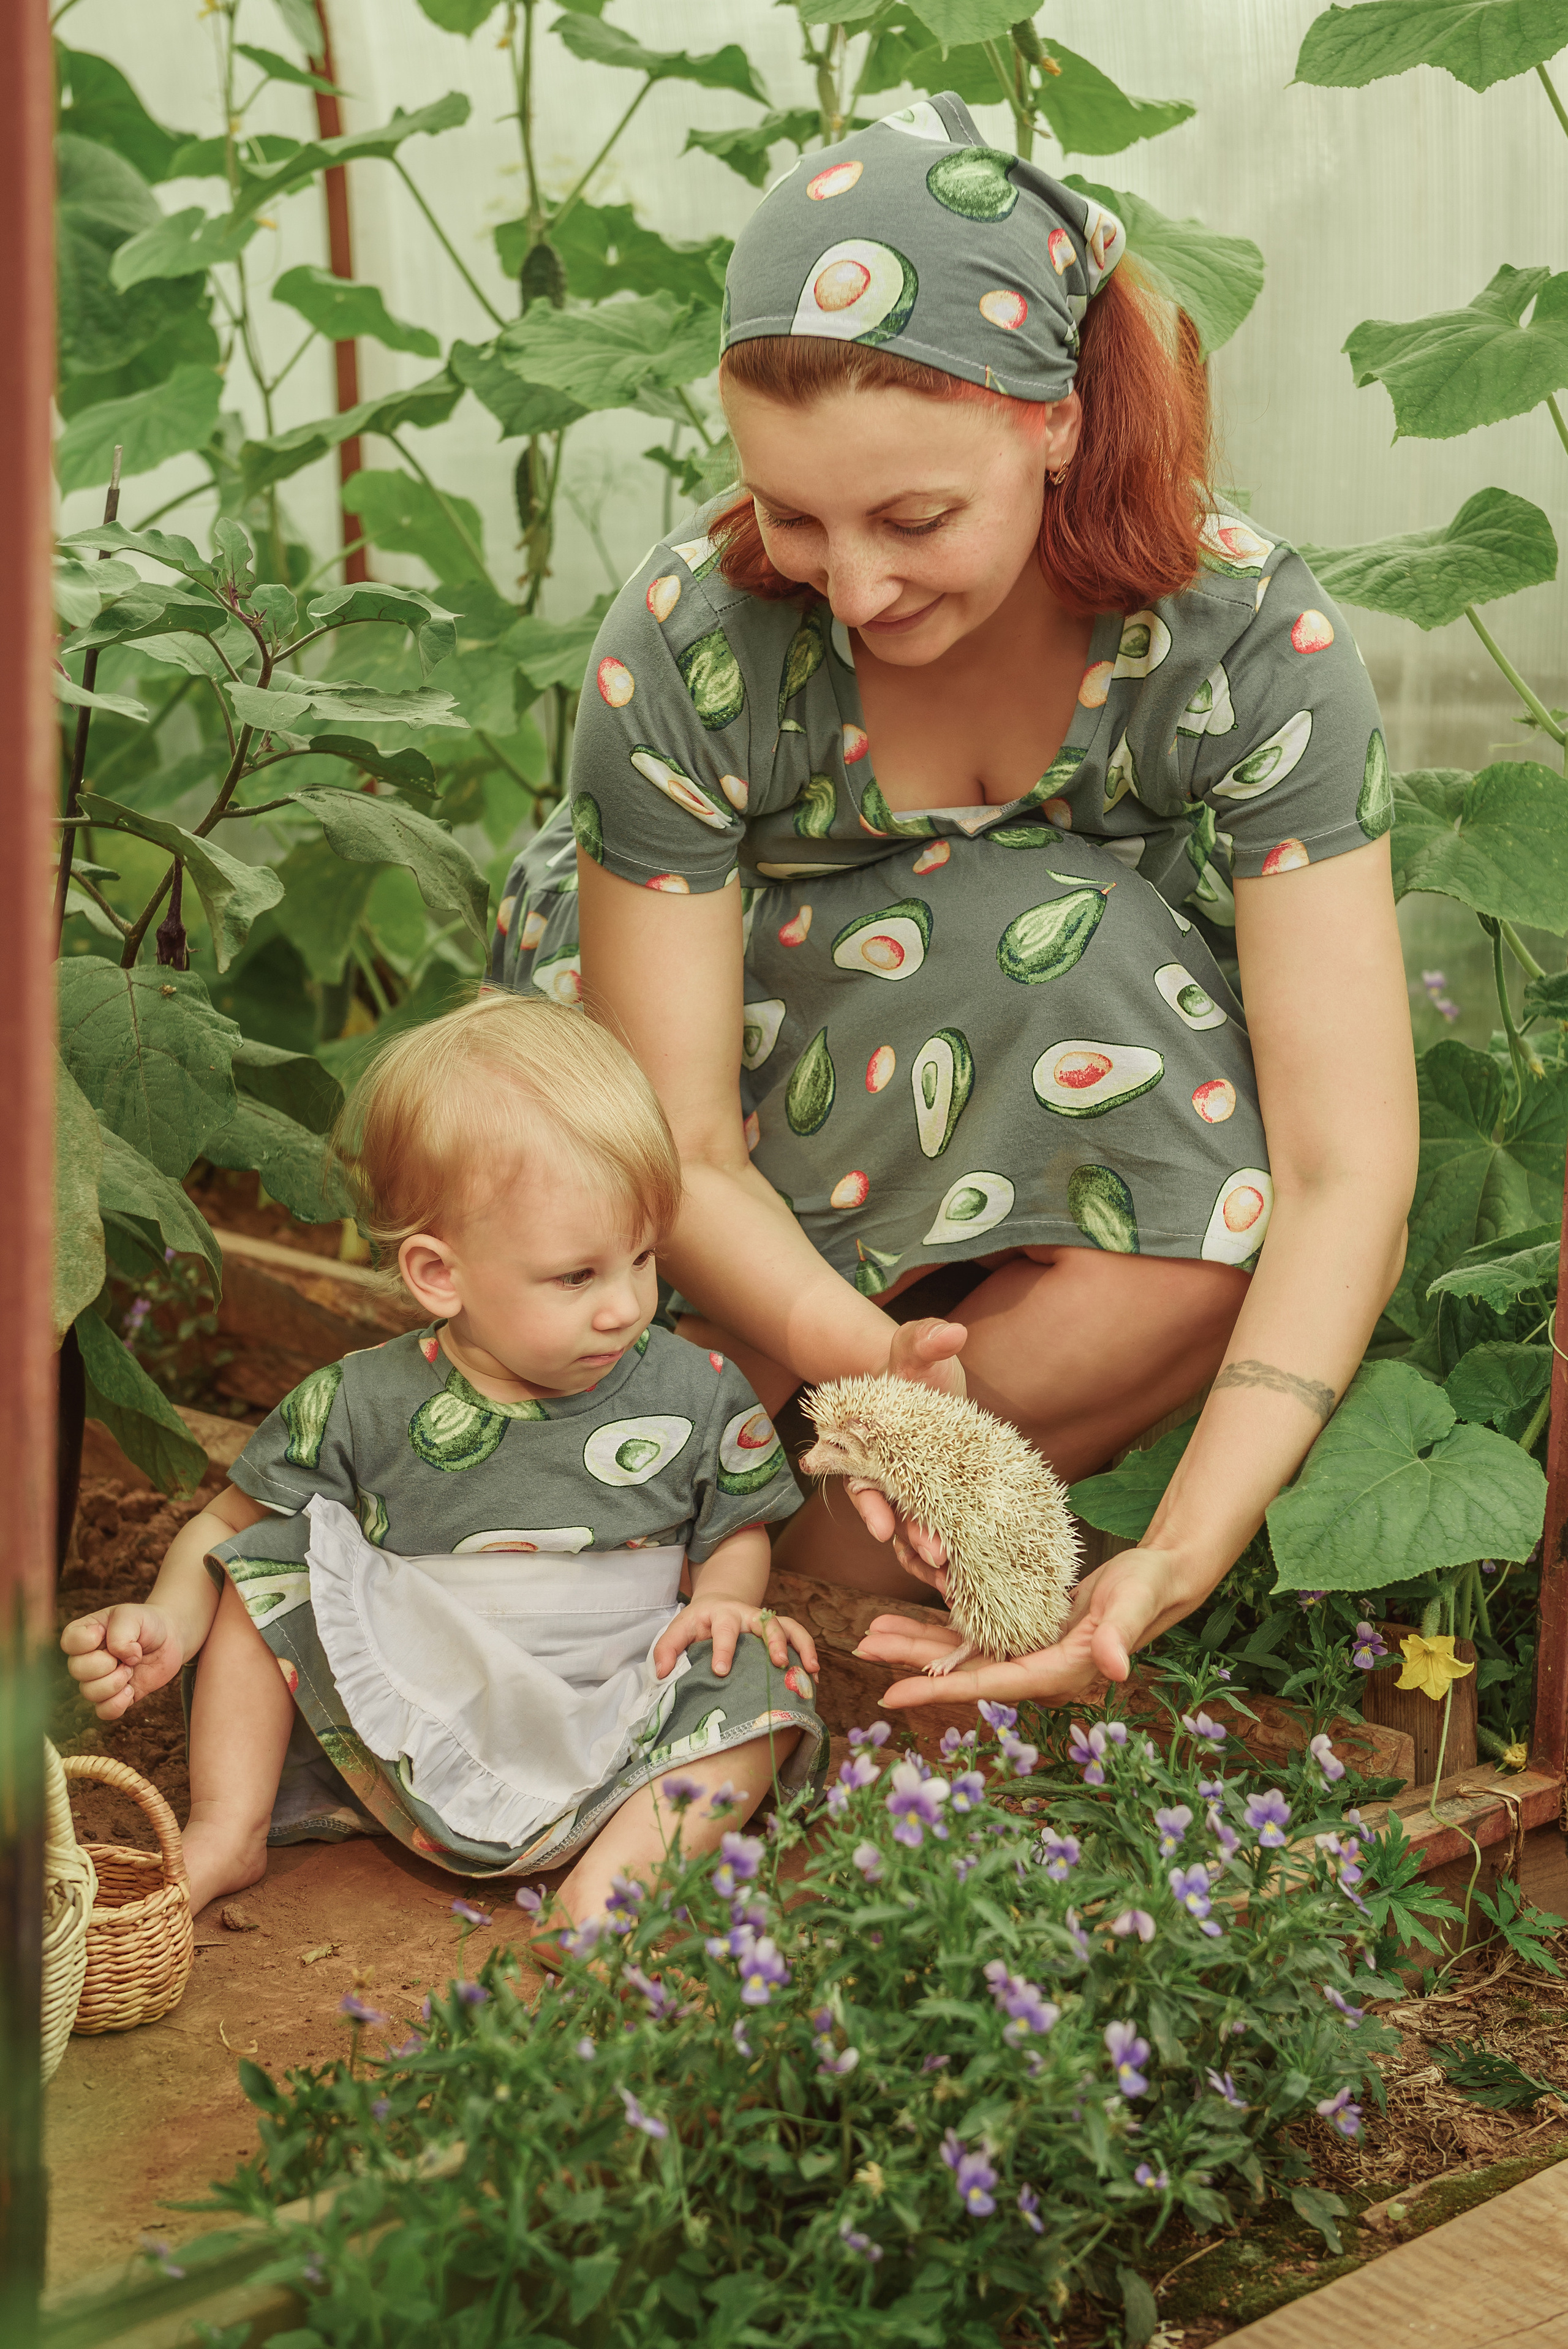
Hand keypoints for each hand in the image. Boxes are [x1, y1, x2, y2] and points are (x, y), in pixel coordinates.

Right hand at [60, 1603, 185, 1720]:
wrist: (169, 1639)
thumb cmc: (146, 1624)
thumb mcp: (132, 1616)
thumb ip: (121, 1633)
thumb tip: (122, 1659)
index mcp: (85, 1634)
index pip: (69, 1642)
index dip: (89, 1640)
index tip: (106, 1632)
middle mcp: (86, 1659)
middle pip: (77, 1670)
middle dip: (106, 1663)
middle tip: (127, 1654)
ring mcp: (98, 1680)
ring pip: (89, 1692)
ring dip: (115, 1682)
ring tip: (131, 1669)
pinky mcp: (114, 1697)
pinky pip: (104, 1712)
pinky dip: (118, 1703)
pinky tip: (131, 1690)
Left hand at [653, 1594, 819, 1681]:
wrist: (720, 1603)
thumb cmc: (698, 1623)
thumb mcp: (678, 1629)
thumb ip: (667, 1649)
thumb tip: (661, 1673)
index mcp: (721, 1615)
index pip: (724, 1630)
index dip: (723, 1649)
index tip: (720, 1671)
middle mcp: (748, 1615)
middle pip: (765, 1621)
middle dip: (772, 1641)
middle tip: (777, 1663)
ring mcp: (766, 1621)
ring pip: (788, 1626)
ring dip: (800, 1646)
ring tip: (810, 1671)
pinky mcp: (779, 1629)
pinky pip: (798, 1636)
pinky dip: (808, 1653)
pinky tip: (814, 1678)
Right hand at [845, 1315, 968, 1570]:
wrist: (925, 1381)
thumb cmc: (912, 1364)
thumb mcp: (916, 1348)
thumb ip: (927, 1339)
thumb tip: (951, 1332)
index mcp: (864, 1444)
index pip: (861, 1479)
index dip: (871, 1505)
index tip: (882, 1527)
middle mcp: (881, 1473)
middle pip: (890, 1512)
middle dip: (911, 1535)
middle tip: (938, 1554)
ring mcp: (907, 1489)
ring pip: (910, 1530)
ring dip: (927, 1553)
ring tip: (952, 1575)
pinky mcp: (934, 1499)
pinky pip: (932, 1533)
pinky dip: (942, 1555)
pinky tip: (961, 1577)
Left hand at [851, 1544, 1203, 1708]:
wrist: (1157, 1579)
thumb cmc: (1148, 1588)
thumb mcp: (1134, 1605)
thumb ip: (1120, 1635)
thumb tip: (1114, 1667)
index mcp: (1057, 1670)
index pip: (989, 1684)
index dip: (940, 1689)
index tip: (893, 1694)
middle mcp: (1035, 1667)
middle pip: (963, 1670)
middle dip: (912, 1662)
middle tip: (862, 1649)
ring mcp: (1027, 1650)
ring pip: (961, 1653)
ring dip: (916, 1643)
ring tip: (870, 1634)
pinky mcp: (1022, 1630)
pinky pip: (972, 1632)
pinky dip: (937, 1626)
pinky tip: (903, 1618)